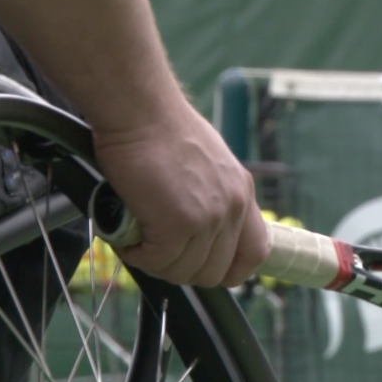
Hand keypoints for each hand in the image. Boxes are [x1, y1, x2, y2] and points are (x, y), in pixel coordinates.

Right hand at [92, 106, 268, 287]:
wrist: (140, 110)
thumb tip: (194, 228)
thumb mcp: (206, 163)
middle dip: (181, 268)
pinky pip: (156, 262)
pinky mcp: (178, 225)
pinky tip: (126, 235)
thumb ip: (210, 196)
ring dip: (154, 262)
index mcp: (242, 193)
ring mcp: (208, 218)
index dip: (230, 270)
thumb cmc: (160, 128)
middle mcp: (232, 208)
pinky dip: (135, 254)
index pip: (255, 253)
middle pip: (215, 272)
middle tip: (154, 250)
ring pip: (182, 272)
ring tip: (136, 237)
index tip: (202, 267)